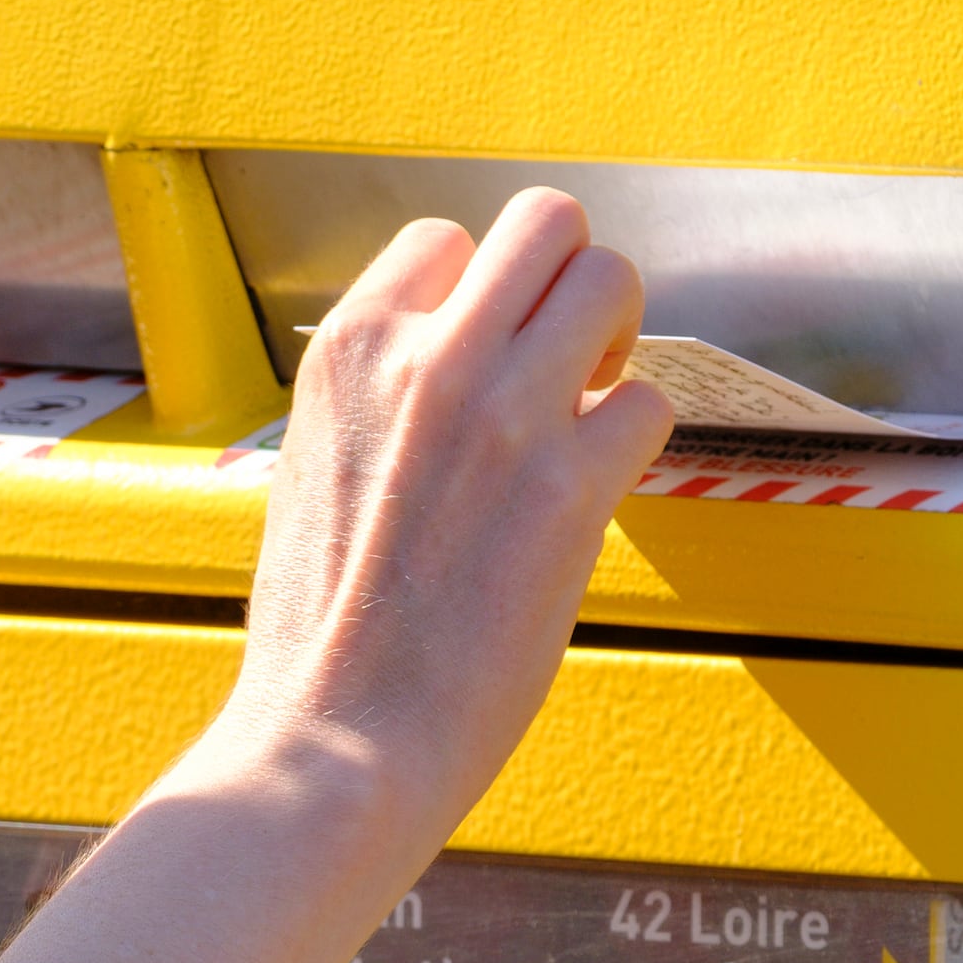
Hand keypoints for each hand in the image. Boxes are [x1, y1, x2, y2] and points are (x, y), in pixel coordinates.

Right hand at [219, 187, 672, 872]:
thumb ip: (379, 400)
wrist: (334, 737)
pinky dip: (636, 441)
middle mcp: (426, 358)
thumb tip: (444, 378)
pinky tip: (596, 492)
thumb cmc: (320, 635)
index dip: (480, 294)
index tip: (487, 356)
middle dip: (570, 281)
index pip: (443, 239)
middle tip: (569, 359)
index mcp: (347, 351)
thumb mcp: (312, 468)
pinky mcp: (569, 488)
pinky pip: (650, 403)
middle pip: (544, 224)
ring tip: (591, 414)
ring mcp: (502, 414)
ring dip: (619, 342)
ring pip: (612, 282)